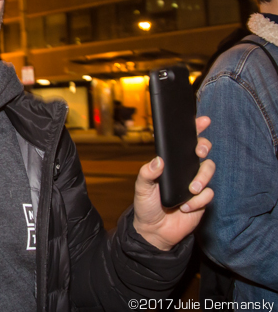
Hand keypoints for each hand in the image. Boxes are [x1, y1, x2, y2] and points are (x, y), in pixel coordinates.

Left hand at [132, 115, 214, 250]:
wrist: (154, 231)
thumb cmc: (146, 205)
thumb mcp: (141, 188)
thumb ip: (147, 174)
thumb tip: (158, 161)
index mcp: (169, 163)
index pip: (183, 142)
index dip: (195, 129)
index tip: (202, 120)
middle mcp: (184, 170)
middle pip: (202, 151)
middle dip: (204, 146)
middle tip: (199, 151)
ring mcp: (194, 183)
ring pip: (209, 170)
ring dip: (202, 178)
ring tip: (191, 190)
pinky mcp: (202, 200)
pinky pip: (209, 194)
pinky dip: (198, 200)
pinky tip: (185, 207)